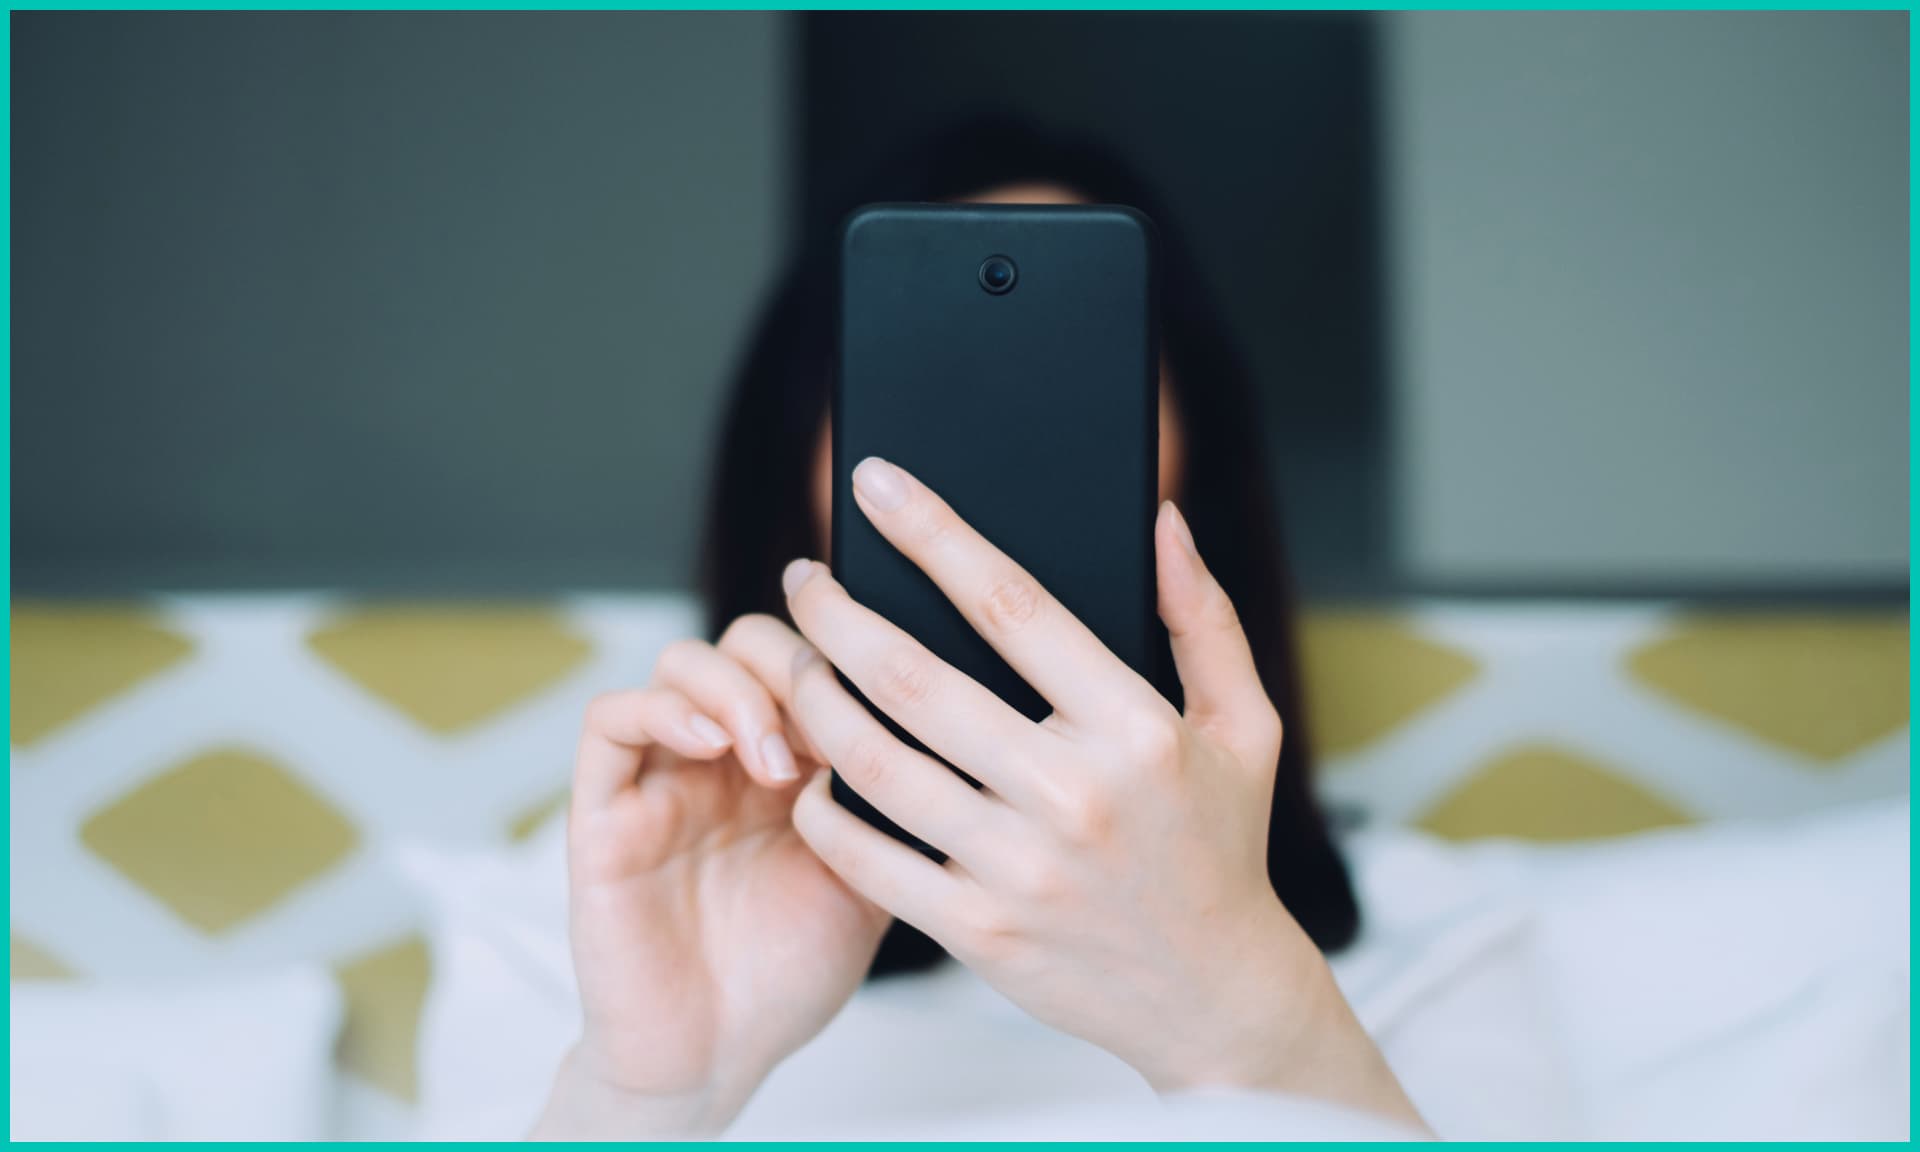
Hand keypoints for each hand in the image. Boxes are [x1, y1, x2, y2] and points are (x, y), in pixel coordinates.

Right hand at [534, 618, 888, 1138]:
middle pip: (747, 642)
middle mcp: (723, 758)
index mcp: (789, 764)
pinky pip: (610, 721)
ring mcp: (662, 778)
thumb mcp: (872, 877)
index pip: (809, 660)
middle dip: (794, 666)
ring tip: (775, 759)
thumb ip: (889, 803)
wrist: (717, 1057)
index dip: (845, 665)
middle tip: (828, 730)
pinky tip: (711, 744)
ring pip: (680, 664)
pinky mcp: (603, 811)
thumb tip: (943, 731)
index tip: (883, 714)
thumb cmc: (787, 972)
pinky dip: (661, 710)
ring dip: (736, 690)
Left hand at [780, 457, 1423, 1130]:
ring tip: (790, 661)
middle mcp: (1073, 795)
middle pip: (915, 679)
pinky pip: (869, 859)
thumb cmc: (1222, 845)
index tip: (876, 482)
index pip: (1011, 604)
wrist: (1213, 997)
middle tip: (803, 578)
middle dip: (837, 614)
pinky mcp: (979, 932)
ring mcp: (1019, 869)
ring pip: (877, 762)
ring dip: (812, 699)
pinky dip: (823, 808)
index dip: (932, 532)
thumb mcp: (1245, 725)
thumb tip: (1161, 518)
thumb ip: (1203, 617)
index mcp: (1134, 729)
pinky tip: (805, 769)